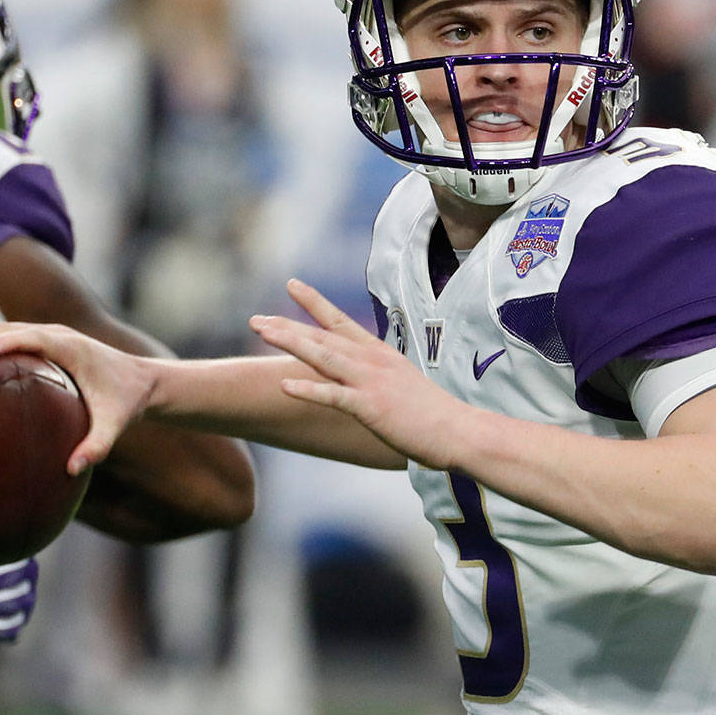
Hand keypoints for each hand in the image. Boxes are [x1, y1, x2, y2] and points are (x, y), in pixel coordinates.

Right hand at [0, 322, 151, 473]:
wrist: (143, 380)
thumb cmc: (127, 401)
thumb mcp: (115, 425)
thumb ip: (97, 446)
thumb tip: (73, 470)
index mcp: (74, 348)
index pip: (38, 337)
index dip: (12, 341)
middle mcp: (60, 336)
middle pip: (9, 328)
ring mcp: (51, 336)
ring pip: (4, 330)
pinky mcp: (46, 343)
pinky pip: (10, 341)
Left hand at [249, 279, 476, 469]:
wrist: (459, 429)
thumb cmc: (433, 413)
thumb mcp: (402, 384)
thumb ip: (380, 377)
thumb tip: (365, 377)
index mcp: (379, 354)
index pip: (340, 322)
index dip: (315, 303)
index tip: (292, 285)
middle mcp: (372, 361)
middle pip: (323, 337)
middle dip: (288, 326)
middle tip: (256, 318)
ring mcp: (370, 382)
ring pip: (323, 357)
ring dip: (290, 342)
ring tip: (262, 332)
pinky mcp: (371, 406)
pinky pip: (333, 396)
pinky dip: (308, 389)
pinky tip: (284, 384)